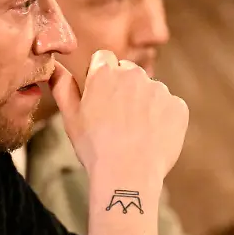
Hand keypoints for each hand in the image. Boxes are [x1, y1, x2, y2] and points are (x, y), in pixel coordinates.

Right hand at [48, 50, 188, 182]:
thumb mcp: (71, 117)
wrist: (128, 175)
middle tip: (117, 120)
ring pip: (150, 90)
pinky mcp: (178, 106)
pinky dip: (162, 119)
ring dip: (144, 104)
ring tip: (134, 133)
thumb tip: (55, 66)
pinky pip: (169, 107)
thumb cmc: (94, 148)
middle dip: (124, 88)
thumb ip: (63, 86)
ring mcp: (159, 89)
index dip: (101, 77)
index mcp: (105, 73)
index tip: (100, 97)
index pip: (104, 58)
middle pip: (129, 72)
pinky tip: (151, 138)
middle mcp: (134, 74)